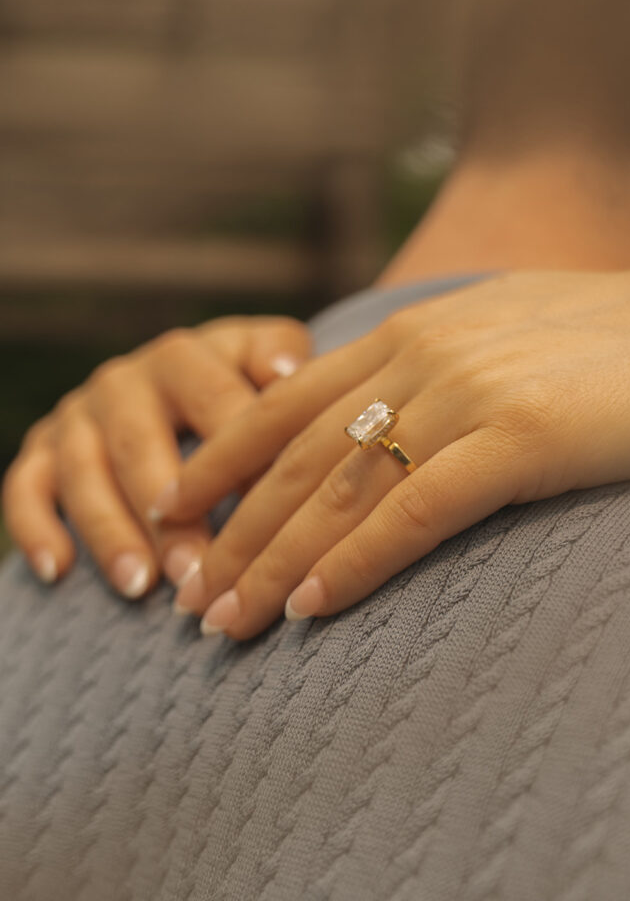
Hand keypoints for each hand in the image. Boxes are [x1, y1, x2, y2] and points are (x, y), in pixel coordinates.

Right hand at [1, 316, 310, 595]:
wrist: (170, 384)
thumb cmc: (233, 385)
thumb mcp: (260, 358)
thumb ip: (279, 358)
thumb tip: (288, 374)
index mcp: (183, 357)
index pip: (213, 402)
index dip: (242, 457)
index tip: (270, 514)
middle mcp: (123, 381)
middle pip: (141, 444)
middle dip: (170, 514)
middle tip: (197, 572)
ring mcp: (78, 416)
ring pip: (84, 472)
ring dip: (110, 531)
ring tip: (140, 586)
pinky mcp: (42, 449)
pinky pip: (25, 487)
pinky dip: (36, 528)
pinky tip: (58, 571)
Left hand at [159, 265, 629, 638]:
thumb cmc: (606, 339)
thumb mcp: (497, 332)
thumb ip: (431, 362)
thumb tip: (383, 400)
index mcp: (411, 332)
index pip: (286, 401)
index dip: (223, 457)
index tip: (175, 506)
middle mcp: (420, 358)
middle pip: (298, 458)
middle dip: (234, 533)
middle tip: (189, 599)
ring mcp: (466, 395)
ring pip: (339, 492)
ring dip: (273, 563)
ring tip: (225, 622)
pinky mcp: (520, 438)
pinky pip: (413, 513)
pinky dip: (353, 565)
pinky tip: (310, 609)